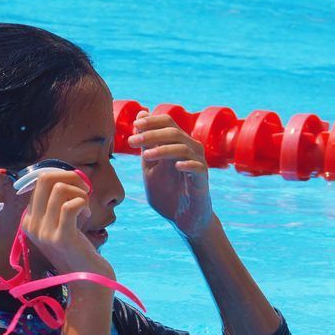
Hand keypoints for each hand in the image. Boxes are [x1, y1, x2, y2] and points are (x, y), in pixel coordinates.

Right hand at [19, 169, 113, 278]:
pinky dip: (83, 203)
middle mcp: (32, 225)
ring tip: (85, 208)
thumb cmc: (78, 250)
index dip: (63, 177)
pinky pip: (71, 206)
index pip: (40, 181)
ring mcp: (45, 232)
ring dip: (79, 193)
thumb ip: (59, 202)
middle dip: (70, 177)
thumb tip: (68, 175)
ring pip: (60, 189)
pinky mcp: (61, 238)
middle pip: (45, 179)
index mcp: (29, 220)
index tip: (77, 190)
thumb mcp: (61, 224)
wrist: (87, 280)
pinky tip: (86, 215)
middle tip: (85, 191)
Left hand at [131, 112, 215, 239]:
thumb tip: (140, 116)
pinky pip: (197, 166)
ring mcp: (198, 163)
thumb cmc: (168, 193)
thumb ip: (146, 145)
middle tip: (132, 141)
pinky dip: (187, 164)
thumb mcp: (150, 167)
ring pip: (183, 146)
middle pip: (173, 132)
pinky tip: (176, 166)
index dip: (151, 121)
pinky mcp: (202, 179)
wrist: (183, 219)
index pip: (167, 123)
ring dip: (162, 149)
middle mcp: (190, 149)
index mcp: (177, 143)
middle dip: (151, 134)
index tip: (134, 127)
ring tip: (145, 155)